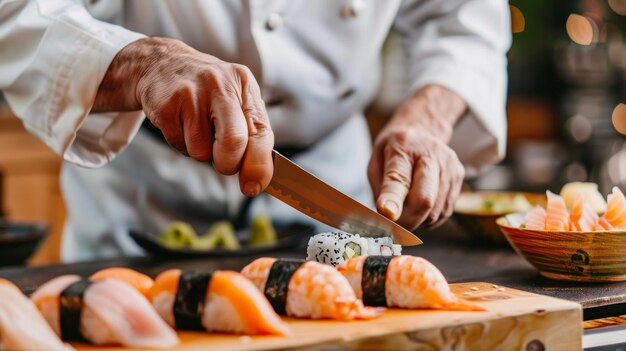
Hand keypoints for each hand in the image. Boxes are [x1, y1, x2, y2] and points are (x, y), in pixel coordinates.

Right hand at [93, 37, 272, 196]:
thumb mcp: (236, 101)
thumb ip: (251, 134)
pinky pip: (178, 145)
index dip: (259, 165)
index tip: (253, 186)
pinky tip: (180, 123)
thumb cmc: (208, 92)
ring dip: (200, 152)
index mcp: (244, 85)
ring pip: (201, 151)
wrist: (161, 64)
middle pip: (233, 142)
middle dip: (228, 164)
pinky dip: (181, 144)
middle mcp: (220, 85)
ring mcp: (190, 94)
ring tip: (196, 128)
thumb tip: (257, 179)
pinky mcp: (166, 106)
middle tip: (223, 162)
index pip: (260, 132)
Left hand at [368, 85, 465, 229]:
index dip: (393, 199)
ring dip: (418, 221)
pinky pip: (444, 212)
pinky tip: (421, 208)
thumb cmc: (394, 150)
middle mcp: (431, 154)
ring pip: (435, 212)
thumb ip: (380, 190)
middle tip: (394, 225)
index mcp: (402, 147)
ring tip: (407, 210)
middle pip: (425, 200)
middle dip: (407, 221)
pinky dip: (429, 218)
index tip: (387, 214)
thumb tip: (386, 219)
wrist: (421, 130)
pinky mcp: (460, 176)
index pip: (398, 178)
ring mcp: (449, 165)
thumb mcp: (376, 162)